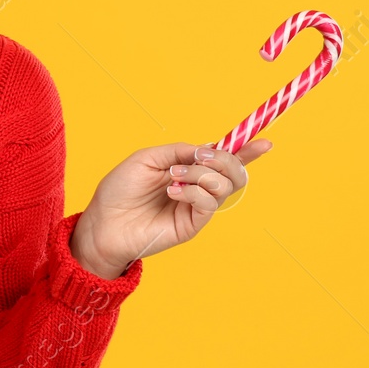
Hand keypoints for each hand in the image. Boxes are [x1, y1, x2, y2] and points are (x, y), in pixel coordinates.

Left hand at [70, 138, 273, 278]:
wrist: (103, 221)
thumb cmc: (119, 189)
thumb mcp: (147, 158)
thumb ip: (178, 150)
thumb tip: (206, 148)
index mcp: (188, 169)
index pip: (224, 160)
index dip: (246, 151)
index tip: (265, 142)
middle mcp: (197, 188)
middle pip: (235, 173)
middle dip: (225, 159)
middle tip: (199, 157)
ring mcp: (196, 207)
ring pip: (225, 186)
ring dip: (201, 174)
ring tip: (173, 177)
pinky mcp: (192, 225)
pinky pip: (210, 204)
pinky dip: (194, 191)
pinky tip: (172, 191)